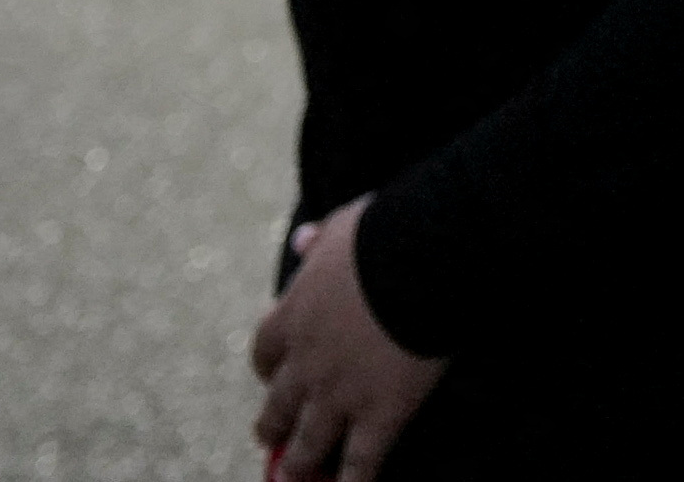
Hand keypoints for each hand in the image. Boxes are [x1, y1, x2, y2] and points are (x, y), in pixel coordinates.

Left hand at [247, 200, 439, 478]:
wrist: (419, 261)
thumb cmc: (385, 234)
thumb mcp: (343, 226)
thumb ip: (320, 240)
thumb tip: (302, 240)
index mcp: (293, 317)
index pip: (264, 352)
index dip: (268, 367)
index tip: (272, 372)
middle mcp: (306, 365)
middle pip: (277, 406)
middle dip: (272, 425)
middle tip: (269, 436)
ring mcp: (339, 396)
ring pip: (307, 444)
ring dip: (297, 465)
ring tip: (294, 479)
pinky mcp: (379, 416)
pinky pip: (360, 464)